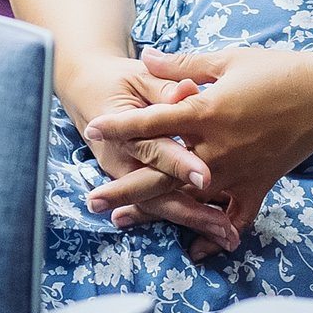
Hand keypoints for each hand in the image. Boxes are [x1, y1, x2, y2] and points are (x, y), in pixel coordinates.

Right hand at [56, 54, 235, 250]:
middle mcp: (124, 161)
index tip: (205, 177)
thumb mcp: (139, 76)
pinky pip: (162, 205)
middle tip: (224, 225)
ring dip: (194, 222)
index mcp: (124, 131)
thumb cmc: (118, 81)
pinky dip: (188, 219)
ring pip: (161, 206)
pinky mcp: (135, 184)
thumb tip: (188, 90)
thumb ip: (164, 87)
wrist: (85, 91)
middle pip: (159, 192)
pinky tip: (216, 234)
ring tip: (227, 236)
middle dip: (192, 211)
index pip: (155, 150)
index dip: (179, 164)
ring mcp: (128, 177)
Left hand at [83, 46, 312, 258]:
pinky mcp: (256, 186)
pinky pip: (232, 219)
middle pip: (160, 173)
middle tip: (92, 200)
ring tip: (122, 220)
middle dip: (124, 187)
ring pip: (187, 199)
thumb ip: (182, 65)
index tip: (92, 131)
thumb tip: (146, 56)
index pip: (154, 122)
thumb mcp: (227, 60)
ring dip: (154, 211)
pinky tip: (194, 249)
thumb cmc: (277, 70)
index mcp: (207, 112)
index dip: (120, 126)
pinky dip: (214, 235)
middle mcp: (217, 149)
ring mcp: (236, 172)